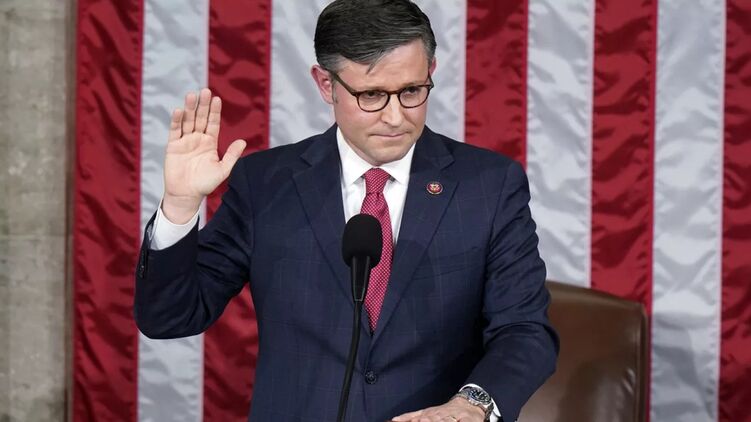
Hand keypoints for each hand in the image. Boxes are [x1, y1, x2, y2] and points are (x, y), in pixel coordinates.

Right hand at [162, 88, 246, 223]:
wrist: (187, 195)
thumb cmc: (205, 184)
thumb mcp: (222, 170)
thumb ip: (231, 155)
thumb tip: (243, 141)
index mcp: (210, 142)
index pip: (213, 123)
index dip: (214, 111)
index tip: (217, 99)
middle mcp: (197, 138)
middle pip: (200, 118)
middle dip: (203, 105)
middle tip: (205, 90)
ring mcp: (185, 141)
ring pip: (187, 121)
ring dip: (189, 108)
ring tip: (192, 95)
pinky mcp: (173, 146)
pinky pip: (175, 131)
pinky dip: (176, 121)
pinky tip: (179, 111)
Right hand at [390, 397, 485, 421]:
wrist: (468, 404)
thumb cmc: (470, 416)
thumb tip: (452, 420)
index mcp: (448, 418)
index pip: (438, 421)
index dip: (429, 421)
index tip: (422, 421)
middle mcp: (437, 415)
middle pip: (425, 420)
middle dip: (419, 421)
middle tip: (415, 421)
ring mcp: (430, 413)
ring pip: (417, 418)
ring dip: (409, 420)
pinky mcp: (426, 411)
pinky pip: (414, 414)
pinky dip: (405, 417)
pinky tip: (395, 419)